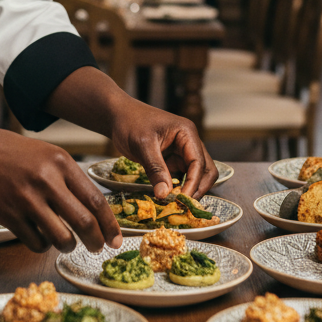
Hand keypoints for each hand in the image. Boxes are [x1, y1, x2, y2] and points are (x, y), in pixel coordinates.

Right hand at [0, 93, 120, 256]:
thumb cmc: (15, 153)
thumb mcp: (49, 154)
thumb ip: (71, 178)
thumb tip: (96, 210)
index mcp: (62, 163)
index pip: (96, 200)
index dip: (110, 225)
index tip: (116, 240)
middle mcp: (47, 180)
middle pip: (84, 223)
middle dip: (95, 241)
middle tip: (97, 248)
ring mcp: (27, 199)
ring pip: (61, 238)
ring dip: (67, 246)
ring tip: (65, 242)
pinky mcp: (10, 215)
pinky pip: (36, 242)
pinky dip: (42, 245)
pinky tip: (40, 236)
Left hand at [45, 66, 217, 199]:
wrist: (117, 115)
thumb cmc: (130, 123)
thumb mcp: (143, 145)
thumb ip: (155, 170)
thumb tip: (164, 196)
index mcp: (187, 133)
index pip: (198, 162)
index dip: (193, 183)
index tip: (182, 201)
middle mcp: (189, 142)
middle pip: (205, 170)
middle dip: (197, 188)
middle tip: (183, 206)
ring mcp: (181, 151)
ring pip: (195, 175)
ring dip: (189, 190)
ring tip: (177, 205)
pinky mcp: (172, 159)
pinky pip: (181, 176)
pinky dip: (179, 188)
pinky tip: (170, 198)